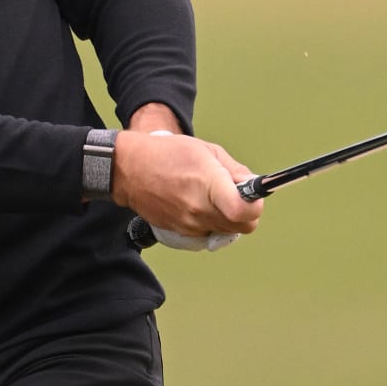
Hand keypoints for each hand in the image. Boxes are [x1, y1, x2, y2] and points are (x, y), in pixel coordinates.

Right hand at [111, 129, 262, 238]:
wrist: (130, 169)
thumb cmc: (168, 154)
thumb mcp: (207, 151)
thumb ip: (235, 170)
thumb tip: (253, 185)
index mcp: (208, 184)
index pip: (244, 212)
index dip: (255, 206)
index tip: (254, 196)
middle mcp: (199, 209)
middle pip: (242, 227)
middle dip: (246, 213)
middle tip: (237, 196)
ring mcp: (189, 224)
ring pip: (226, 232)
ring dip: (228, 218)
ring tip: (214, 197)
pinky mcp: (180, 233)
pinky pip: (208, 234)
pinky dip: (211, 223)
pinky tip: (200, 205)